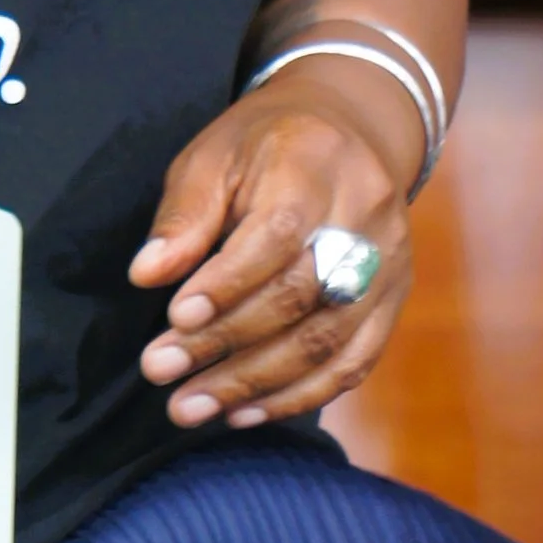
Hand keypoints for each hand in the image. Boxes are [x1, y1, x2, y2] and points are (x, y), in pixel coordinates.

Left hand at [129, 63, 415, 430]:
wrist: (350, 130)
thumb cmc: (264, 145)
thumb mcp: (213, 156)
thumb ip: (185, 216)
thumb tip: (146, 274)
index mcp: (315, 164)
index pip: (277, 235)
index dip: (227, 284)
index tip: (175, 319)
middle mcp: (365, 215)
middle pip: (301, 295)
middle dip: (225, 343)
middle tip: (160, 372)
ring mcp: (390, 262)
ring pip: (328, 340)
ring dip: (254, 385)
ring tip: (189, 408)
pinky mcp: (395, 300)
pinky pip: (353, 363)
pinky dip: (296, 397)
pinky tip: (242, 413)